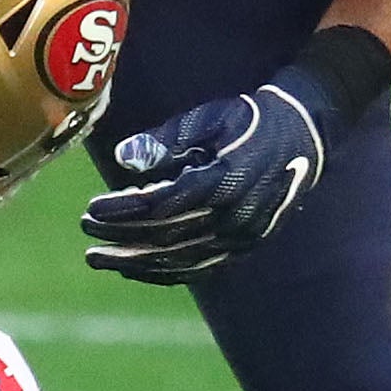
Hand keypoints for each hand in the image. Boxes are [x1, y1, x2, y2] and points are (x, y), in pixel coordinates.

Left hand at [81, 72, 337, 284]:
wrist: (304, 137)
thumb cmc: (248, 121)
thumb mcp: (208, 118)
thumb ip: (165, 138)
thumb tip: (122, 157)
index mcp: (226, 179)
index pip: (163, 205)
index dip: (124, 210)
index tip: (91, 207)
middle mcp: (236, 216)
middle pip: (166, 237)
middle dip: (121, 236)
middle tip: (85, 229)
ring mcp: (243, 237)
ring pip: (180, 261)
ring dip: (134, 262)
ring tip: (98, 257)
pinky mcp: (245, 248)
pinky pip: (199, 269)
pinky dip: (163, 272)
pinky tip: (133, 269)